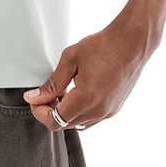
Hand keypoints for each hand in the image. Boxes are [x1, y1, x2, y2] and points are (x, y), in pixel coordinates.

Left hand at [22, 10, 159, 131]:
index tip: (34, 100)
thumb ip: (52, 83)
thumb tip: (34, 98)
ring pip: (78, 123)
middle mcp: (99, 111)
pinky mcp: (115, 108)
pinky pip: (91, 119)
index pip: (55, 121)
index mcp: (86, 99)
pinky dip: (79, 111)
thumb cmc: (103, 46)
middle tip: (45, 93)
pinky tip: (76, 93)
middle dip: (51, 111)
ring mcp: (109, 112)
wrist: (132, 42)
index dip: (39, 113)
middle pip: (65, 124)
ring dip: (65, 112)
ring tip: (61, 91)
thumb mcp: (70, 59)